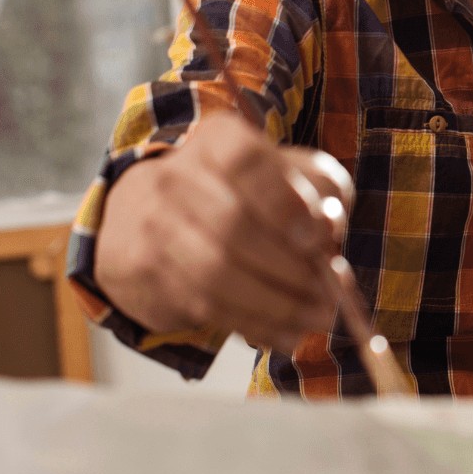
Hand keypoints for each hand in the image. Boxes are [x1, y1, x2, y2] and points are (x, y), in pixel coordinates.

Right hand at [95, 112, 353, 354]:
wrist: (146, 215)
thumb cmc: (240, 194)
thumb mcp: (288, 176)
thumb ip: (320, 193)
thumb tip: (328, 231)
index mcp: (218, 140)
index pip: (247, 161)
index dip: (285, 202)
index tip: (319, 238)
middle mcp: (175, 177)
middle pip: (233, 225)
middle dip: (292, 269)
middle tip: (330, 296)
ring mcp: (152, 224)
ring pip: (217, 274)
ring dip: (278, 305)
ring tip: (317, 319)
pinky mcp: (143, 272)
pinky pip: (204, 306)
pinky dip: (255, 324)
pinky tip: (287, 333)